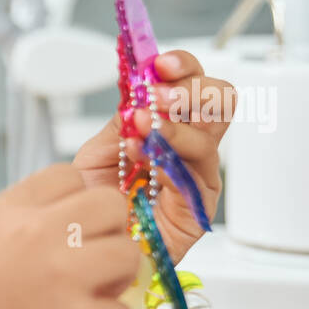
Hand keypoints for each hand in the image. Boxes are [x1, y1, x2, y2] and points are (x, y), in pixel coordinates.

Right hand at [0, 163, 140, 308]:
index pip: (66, 175)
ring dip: (116, 281)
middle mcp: (33, 235)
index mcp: (1, 215)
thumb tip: (75, 227)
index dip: (76, 204)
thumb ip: (20, 233)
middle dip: (108, 236)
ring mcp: (61, 277)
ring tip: (87, 303)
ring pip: (128, 255)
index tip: (68, 233)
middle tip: (90, 268)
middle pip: (109, 206)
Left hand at [72, 50, 233, 264]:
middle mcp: (190, 146)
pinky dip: (169, 155)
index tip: (160, 63)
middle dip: (191, 88)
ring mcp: (198, 173)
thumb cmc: (96, 203)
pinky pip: (194, 171)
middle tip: (158, 93)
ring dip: (174, 122)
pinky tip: (144, 154)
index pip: (192, 84)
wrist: (88, 245)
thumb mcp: (99, 153)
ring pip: (209, 133)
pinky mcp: (198, 203)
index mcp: (169, 126)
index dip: (182, 68)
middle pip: (219, 100)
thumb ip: (120, 123)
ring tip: (143, 124)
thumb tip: (137, 92)